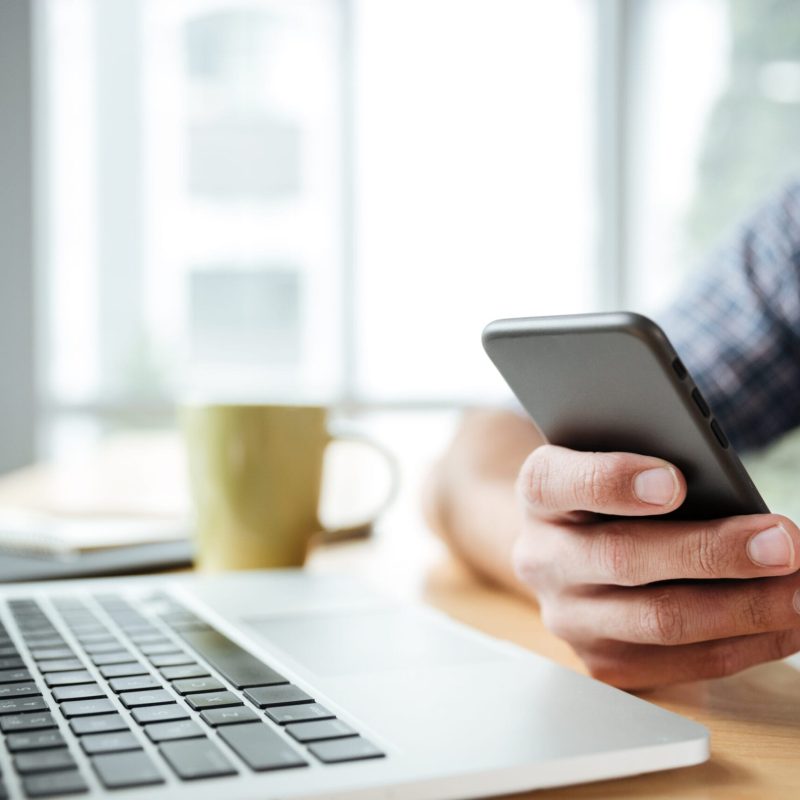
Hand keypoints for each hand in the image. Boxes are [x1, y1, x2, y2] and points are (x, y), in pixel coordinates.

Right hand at [513, 444, 799, 688]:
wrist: (566, 548)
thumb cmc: (607, 494)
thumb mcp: (610, 460)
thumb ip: (649, 468)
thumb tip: (732, 501)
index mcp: (538, 493)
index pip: (559, 483)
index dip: (613, 482)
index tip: (675, 482)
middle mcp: (542, 557)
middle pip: (623, 558)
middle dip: (711, 552)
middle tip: (782, 543)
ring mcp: (568, 616)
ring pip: (659, 620)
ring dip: (743, 607)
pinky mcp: (601, 661)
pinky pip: (679, 663)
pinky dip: (744, 645)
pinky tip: (785, 625)